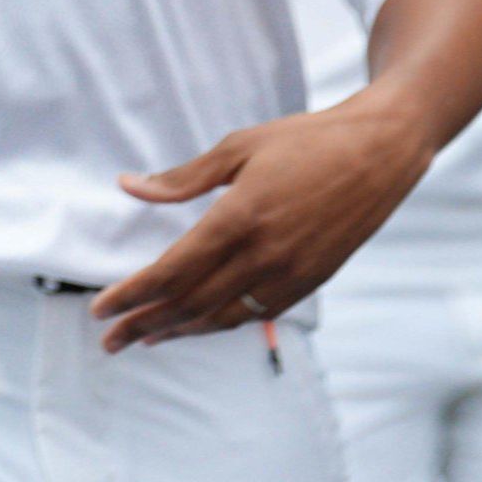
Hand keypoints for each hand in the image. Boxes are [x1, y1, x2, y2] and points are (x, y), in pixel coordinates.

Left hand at [92, 96, 434, 350]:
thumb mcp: (239, 146)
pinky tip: (196, 325)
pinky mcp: (309, 282)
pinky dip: (218, 323)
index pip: (173, 270)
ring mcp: (290, 274)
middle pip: (191, 303)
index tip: (101, 308)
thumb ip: (182, 178)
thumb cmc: (305, 141)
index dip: (133, 294)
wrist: (379, 154)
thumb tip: (129, 186)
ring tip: (144, 338)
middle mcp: (264, 255)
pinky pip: (255, 315)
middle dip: (144, 323)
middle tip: (109, 339)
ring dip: (178, 330)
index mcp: (240, 217)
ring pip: (222, 316)